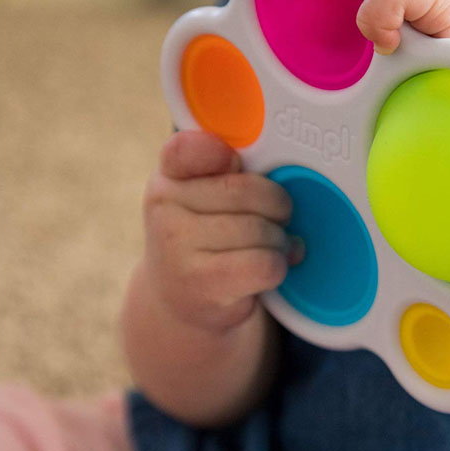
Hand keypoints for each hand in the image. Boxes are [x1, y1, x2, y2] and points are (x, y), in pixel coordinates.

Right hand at [142, 130, 302, 332]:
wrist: (181, 301)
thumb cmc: (207, 238)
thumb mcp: (207, 196)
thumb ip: (230, 173)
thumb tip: (285, 179)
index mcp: (170, 175)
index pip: (188, 149)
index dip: (222, 154)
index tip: (236, 163)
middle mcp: (164, 206)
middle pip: (248, 191)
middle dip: (277, 207)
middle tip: (278, 219)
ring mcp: (177, 246)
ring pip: (261, 230)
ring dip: (279, 242)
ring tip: (270, 248)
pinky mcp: (201, 282)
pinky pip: (265, 263)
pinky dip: (278, 267)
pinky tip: (267, 270)